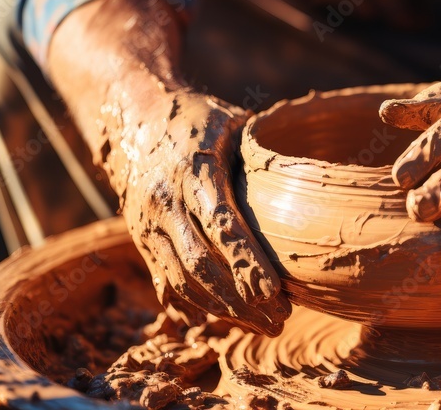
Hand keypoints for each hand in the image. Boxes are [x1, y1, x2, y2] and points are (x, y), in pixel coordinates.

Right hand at [104, 90, 289, 335]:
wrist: (130, 117)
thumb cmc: (196, 119)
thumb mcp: (230, 123)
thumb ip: (262, 153)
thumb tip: (310, 178)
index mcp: (192, 169)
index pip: (220, 223)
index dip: (246, 261)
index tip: (273, 292)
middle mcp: (164, 201)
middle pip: (201, 263)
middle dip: (241, 299)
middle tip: (281, 319)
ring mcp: (148, 225)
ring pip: (183, 281)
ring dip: (224, 310)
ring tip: (264, 324)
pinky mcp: (142, 241)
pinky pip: (169, 283)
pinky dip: (200, 306)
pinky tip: (232, 317)